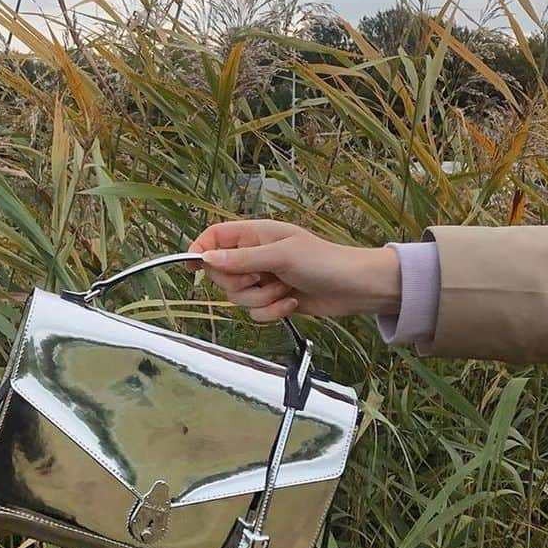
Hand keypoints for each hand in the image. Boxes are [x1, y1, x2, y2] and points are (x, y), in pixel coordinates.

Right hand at [188, 219, 400, 321]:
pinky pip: (254, 313)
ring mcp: (264, 279)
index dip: (199, 250)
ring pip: (237, 297)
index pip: (214, 237)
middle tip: (263, 279)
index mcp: (255, 234)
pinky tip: (292, 302)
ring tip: (285, 290)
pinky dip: (272, 312)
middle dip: (240, 284)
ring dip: (261, 300)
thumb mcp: (281, 256)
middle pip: (221, 274)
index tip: (192, 268)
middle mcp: (255, 256)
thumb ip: (242, 259)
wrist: (355, 288)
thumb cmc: (324, 261)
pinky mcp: (273, 300)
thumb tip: (207, 259)